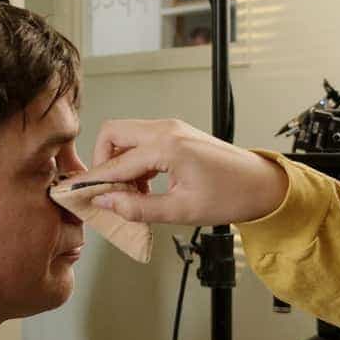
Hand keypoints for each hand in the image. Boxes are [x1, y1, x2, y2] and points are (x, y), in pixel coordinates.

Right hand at [82, 118, 288, 226]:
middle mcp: (167, 130)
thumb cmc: (232, 195)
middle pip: (113, 134)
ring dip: (120, 164)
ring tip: (132, 195)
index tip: (76, 193)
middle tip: (107, 191)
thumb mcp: (182, 210)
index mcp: (168, 146)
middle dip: (103, 162)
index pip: (116, 162)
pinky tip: (145, 187)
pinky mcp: (176, 135)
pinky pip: (142, 142)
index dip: (93, 181)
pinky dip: (135, 162)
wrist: (263, 185)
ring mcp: (172, 129)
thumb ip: (139, 207)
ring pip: (126, 136)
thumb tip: (108, 202)